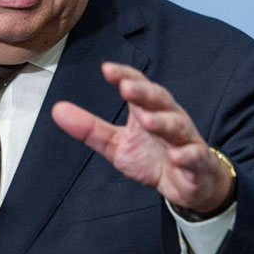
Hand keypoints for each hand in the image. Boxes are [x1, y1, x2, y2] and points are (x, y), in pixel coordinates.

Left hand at [51, 62, 233, 214]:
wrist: (189, 184)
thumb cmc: (153, 157)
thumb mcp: (117, 145)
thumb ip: (90, 128)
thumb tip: (57, 109)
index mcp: (149, 109)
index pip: (138, 85)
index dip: (125, 75)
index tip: (106, 69)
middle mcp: (169, 118)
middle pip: (159, 99)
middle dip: (144, 93)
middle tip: (125, 88)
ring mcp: (185, 139)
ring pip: (177, 125)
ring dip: (162, 122)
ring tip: (146, 120)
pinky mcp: (197, 163)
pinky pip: (194, 156)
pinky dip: (186, 155)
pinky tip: (176, 156)